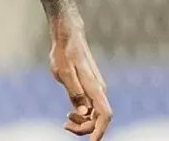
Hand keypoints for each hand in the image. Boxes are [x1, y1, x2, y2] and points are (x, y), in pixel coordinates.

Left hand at [49, 14, 112, 139]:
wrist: (68, 37)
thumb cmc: (64, 52)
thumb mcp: (63, 72)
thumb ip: (73, 92)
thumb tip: (82, 112)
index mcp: (94, 87)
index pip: (105, 115)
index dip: (100, 131)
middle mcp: (99, 90)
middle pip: (100, 119)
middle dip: (85, 128)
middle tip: (65, 126)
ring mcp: (96, 89)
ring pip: (95, 115)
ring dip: (83, 123)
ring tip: (66, 121)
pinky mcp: (90, 89)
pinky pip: (91, 109)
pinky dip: (82, 115)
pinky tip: (70, 114)